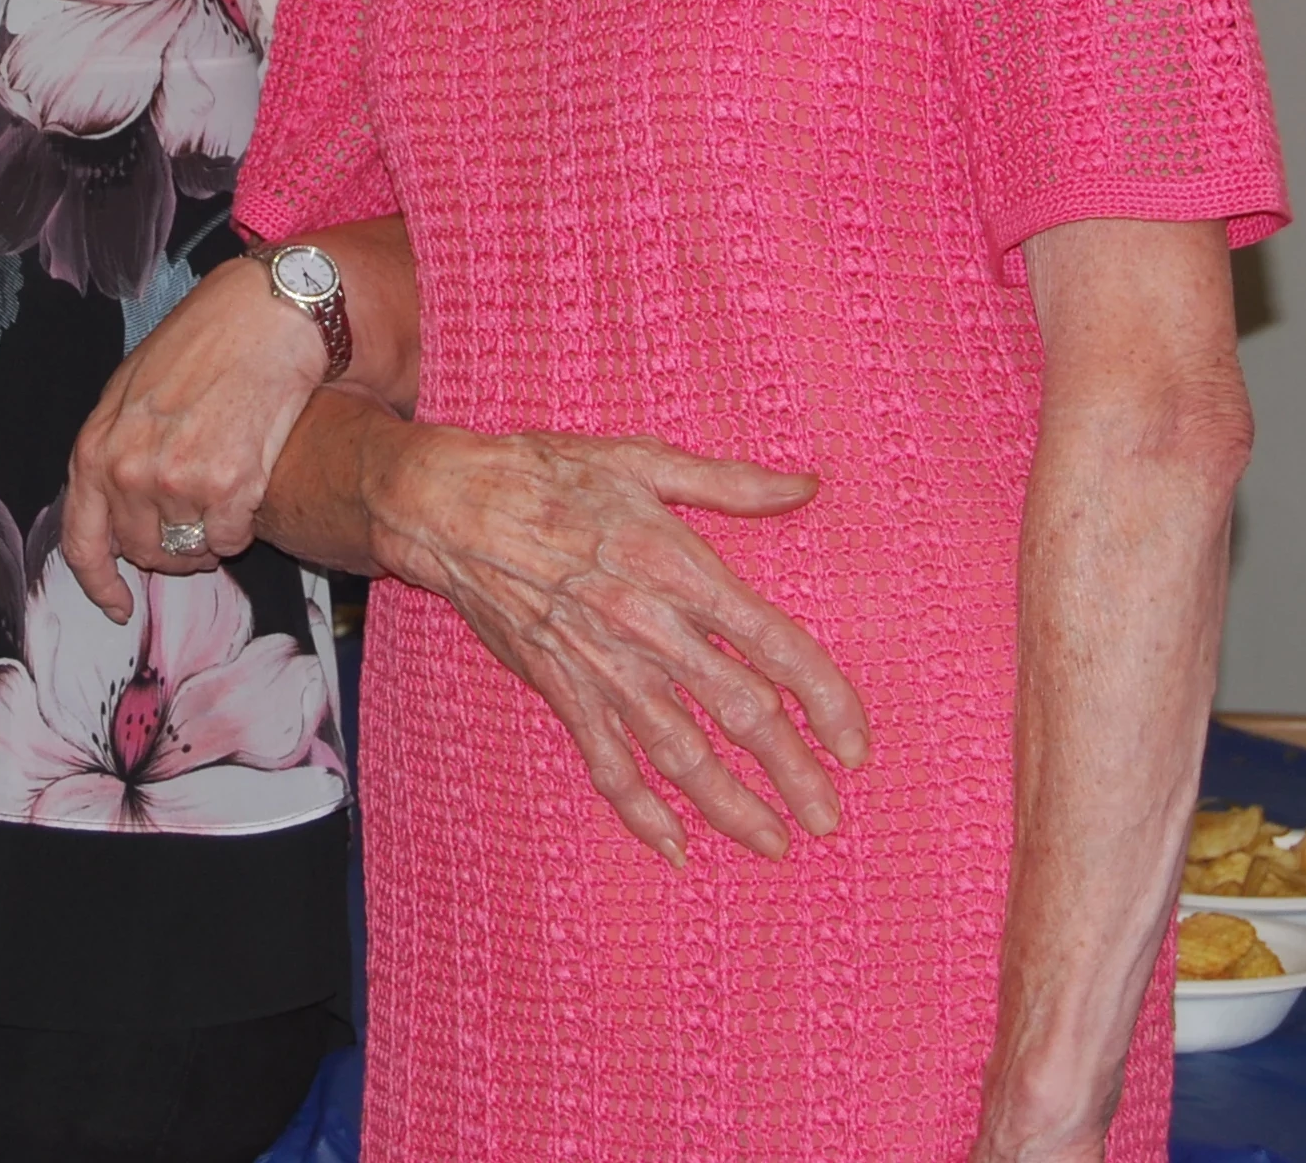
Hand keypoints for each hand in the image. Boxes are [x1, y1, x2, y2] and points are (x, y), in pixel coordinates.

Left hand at [61, 254, 330, 619]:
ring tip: (225, 490)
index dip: (100, 584)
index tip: (118, 606)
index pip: (82, 543)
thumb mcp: (129, 392)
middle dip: (172, 549)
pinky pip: (230, 539)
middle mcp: (128, 471)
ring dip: (209, 535)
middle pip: (145, 553)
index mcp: (95, 449)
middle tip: (197, 520)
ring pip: (191, 550)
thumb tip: (113, 510)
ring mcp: (177, 481)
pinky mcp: (228, 485)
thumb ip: (114, 452)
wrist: (260, 318)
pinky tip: (248, 485)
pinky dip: (241, 524)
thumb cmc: (199, 346)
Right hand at [369, 427, 869, 866]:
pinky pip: (606, 763)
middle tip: (830, 818)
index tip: (855, 744)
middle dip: (792, 772)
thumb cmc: (549, 474)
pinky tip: (672, 846)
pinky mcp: (561, 691)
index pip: (774, 644)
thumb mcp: (643, 459)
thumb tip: (807, 486)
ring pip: (679, 752)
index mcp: (679, 566)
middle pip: (738, 713)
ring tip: (772, 844)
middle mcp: (649, 627)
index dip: (824, 698)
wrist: (449, 507)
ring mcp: (603, 667)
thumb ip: (731, 483)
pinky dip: (638, 810)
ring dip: (729, 805)